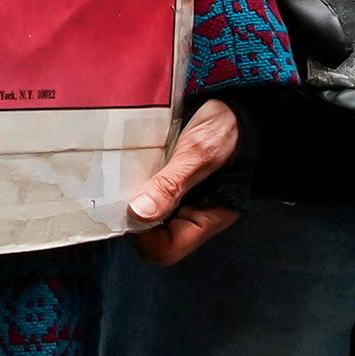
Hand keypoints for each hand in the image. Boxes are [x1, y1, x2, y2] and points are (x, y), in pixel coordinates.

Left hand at [122, 100, 247, 264]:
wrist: (236, 105)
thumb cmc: (229, 129)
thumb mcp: (199, 153)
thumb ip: (171, 184)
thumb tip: (139, 213)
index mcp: (207, 218)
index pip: (166, 250)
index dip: (142, 238)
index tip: (126, 209)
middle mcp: (192, 216)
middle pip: (152, 239)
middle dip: (133, 221)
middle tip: (118, 192)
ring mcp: (181, 201)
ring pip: (147, 219)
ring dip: (131, 203)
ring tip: (121, 180)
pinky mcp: (171, 185)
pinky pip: (148, 198)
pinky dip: (135, 188)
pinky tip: (129, 171)